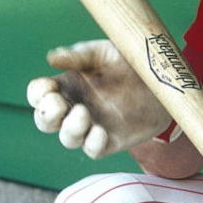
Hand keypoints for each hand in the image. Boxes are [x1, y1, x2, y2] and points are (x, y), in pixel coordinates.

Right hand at [26, 40, 176, 158]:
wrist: (165, 78)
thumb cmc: (130, 62)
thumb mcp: (106, 52)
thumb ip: (79, 55)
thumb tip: (52, 58)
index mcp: (69, 85)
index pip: (40, 94)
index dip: (38, 93)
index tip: (48, 86)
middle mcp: (76, 107)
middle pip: (46, 121)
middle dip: (46, 115)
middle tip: (59, 104)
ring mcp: (93, 125)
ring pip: (69, 139)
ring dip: (70, 129)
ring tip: (83, 113)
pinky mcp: (113, 139)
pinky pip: (94, 150)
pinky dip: (92, 144)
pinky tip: (100, 132)